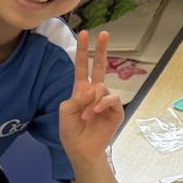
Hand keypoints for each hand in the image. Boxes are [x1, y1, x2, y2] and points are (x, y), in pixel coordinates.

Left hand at [59, 30, 124, 162]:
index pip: (82, 66)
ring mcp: (106, 101)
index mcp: (81, 90)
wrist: (81, 149)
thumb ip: (76, 97)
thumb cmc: (71, 131)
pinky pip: (111, 99)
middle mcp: (95, 92)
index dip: (82, 51)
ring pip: (102, 88)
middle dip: (101, 50)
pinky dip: (102, 104)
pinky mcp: (116, 111)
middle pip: (99, 67)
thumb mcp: (66, 111)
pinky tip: (95, 112)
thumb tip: (93, 90)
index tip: (83, 34)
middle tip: (104, 34)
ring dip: (92, 101)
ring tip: (86, 115)